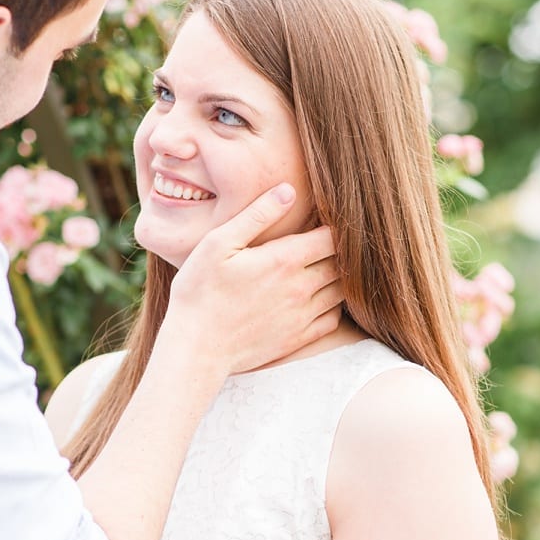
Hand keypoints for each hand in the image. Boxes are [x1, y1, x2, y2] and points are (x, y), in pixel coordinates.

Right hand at [166, 183, 343, 374]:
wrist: (196, 348)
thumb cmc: (200, 292)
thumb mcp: (218, 244)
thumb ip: (257, 215)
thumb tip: (288, 191)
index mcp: (284, 260)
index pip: (332, 237)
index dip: (332, 226)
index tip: (321, 221)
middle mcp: (301, 288)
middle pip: (342, 263)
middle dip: (338, 251)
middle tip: (323, 244)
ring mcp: (303, 316)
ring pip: (341, 291)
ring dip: (338, 278)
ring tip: (321, 267)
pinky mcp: (298, 339)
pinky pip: (333, 319)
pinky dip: (333, 306)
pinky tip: (317, 298)